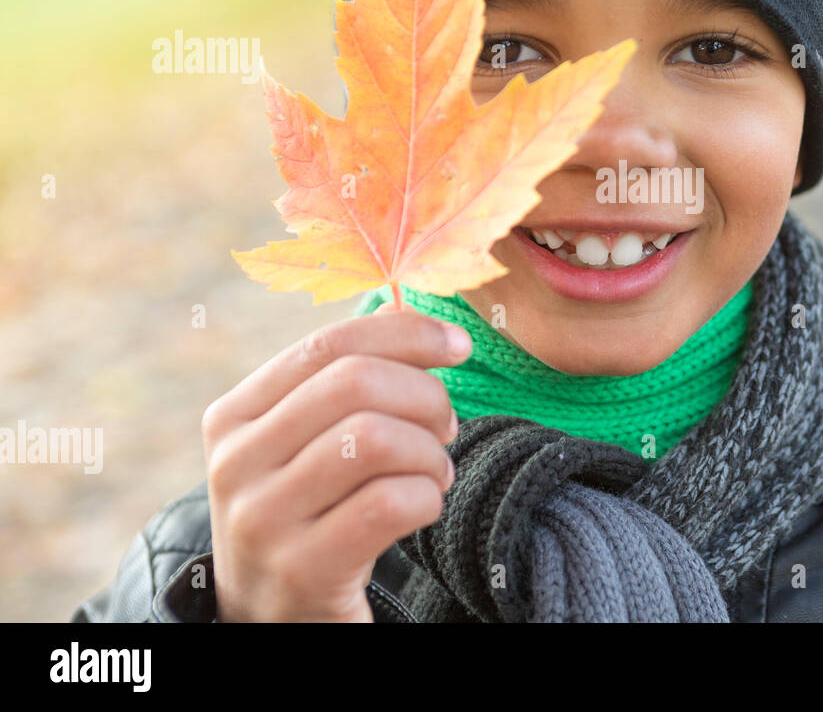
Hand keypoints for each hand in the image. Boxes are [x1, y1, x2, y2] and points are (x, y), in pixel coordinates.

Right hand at [202, 302, 468, 621]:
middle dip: (424, 396)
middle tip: (447, 426)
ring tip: (434, 473)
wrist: (274, 619)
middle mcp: (235, 462)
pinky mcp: (302, 570)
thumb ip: (348, 387)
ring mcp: (262, 519)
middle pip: (356, 383)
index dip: (405, 332)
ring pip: (375, 439)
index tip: (459, 345)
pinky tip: (425, 506)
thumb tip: (433, 331)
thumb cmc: (312, 512)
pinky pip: (391, 501)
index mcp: (235, 415)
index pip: (328, 344)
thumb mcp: (306, 445)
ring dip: (429, 452)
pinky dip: (429, 497)